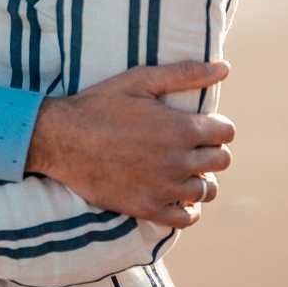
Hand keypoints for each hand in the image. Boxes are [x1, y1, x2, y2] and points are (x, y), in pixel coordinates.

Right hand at [27, 60, 234, 228]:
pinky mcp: (148, 208)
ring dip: (201, 179)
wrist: (61, 140)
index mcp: (181, 129)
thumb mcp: (140, 80)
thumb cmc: (100, 105)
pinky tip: (177, 196)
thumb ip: (185, 74)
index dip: (216, 127)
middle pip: (221, 161)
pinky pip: (186, 218)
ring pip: (207, 190)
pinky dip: (188, 209)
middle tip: (190, 146)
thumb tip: (224, 68)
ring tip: (183, 170)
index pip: (226, 133)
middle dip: (210, 151)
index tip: (201, 126)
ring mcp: (165, 188)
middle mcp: (179, 161)